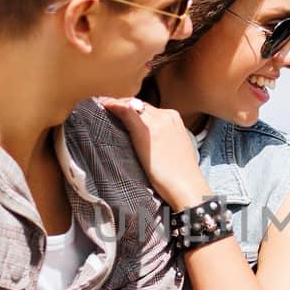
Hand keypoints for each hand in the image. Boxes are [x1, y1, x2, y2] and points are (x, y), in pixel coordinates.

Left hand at [98, 97, 212, 210]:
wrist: (186, 185)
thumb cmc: (181, 174)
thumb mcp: (175, 147)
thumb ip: (164, 137)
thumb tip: (150, 141)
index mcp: (174, 119)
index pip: (149, 108)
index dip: (132, 108)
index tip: (119, 111)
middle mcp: (166, 116)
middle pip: (139, 104)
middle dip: (123, 105)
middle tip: (108, 109)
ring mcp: (156, 122)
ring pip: (131, 105)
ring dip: (116, 105)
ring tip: (103, 108)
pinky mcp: (145, 131)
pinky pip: (126, 111)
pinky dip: (113, 105)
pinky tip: (104, 105)